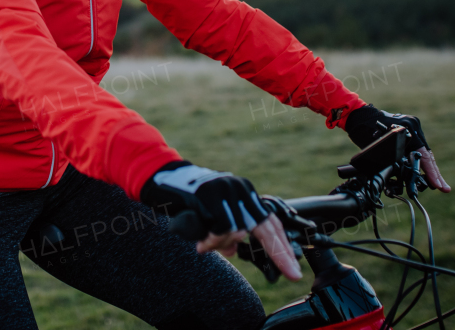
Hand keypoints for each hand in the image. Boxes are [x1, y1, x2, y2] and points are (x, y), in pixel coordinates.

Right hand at [141, 162, 301, 280]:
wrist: (160, 179)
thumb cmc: (186, 200)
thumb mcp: (212, 217)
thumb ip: (227, 231)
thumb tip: (235, 249)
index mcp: (244, 193)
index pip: (270, 221)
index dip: (283, 245)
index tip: (294, 267)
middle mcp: (240, 188)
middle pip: (265, 226)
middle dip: (279, 253)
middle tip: (292, 274)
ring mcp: (226, 189)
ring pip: (238, 231)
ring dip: (221, 244)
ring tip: (204, 246)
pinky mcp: (211, 194)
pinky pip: (221, 228)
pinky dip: (212, 240)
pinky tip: (201, 243)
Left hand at [345, 105, 450, 192]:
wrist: (357, 116)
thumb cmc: (363, 131)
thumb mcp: (378, 149)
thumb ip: (393, 161)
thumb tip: (403, 179)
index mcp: (407, 129)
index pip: (423, 155)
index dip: (432, 173)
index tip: (439, 186)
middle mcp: (413, 126)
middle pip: (426, 154)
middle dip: (434, 173)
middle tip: (444, 188)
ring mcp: (412, 125)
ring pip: (423, 151)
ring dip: (428, 167)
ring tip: (437, 183)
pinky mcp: (409, 128)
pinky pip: (417, 147)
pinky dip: (420, 160)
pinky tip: (425, 172)